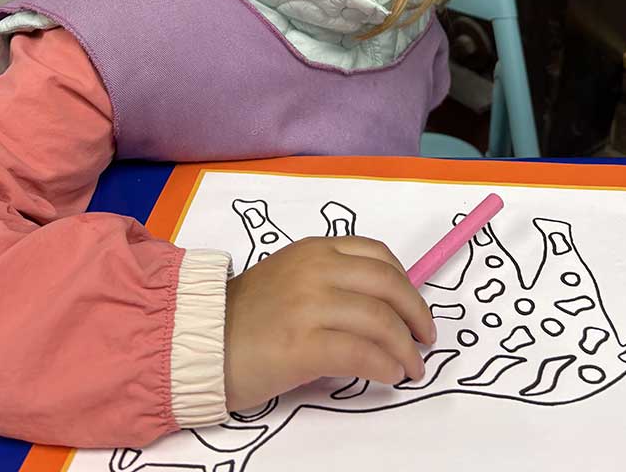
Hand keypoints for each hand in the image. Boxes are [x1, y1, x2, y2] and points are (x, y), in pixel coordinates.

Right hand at [223, 235, 436, 412]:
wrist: (201, 341)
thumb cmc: (247, 315)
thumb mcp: (291, 278)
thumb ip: (331, 281)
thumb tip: (384, 308)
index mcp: (314, 249)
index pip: (378, 255)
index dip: (406, 283)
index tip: (413, 308)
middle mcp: (316, 270)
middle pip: (388, 285)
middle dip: (416, 314)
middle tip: (425, 339)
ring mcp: (309, 305)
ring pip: (380, 321)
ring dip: (406, 348)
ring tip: (412, 367)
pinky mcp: (303, 345)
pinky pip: (362, 353)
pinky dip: (385, 366)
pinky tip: (389, 376)